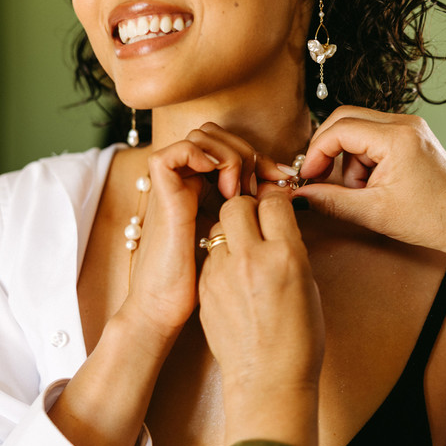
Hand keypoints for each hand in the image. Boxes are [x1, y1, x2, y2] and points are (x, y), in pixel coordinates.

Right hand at [125, 123, 291, 337]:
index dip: (262, 157)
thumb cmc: (206, 284)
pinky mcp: (162, 195)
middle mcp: (189, 182)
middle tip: (263, 182)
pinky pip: (175, 153)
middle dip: (247, 150)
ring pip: (201, 135)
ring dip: (229, 154)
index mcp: (207, 190)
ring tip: (240, 189)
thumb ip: (255, 215)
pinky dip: (202, 156)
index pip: (234, 148)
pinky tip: (225, 185)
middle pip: (218, 134)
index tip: (284, 178)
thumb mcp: (240, 240)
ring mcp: (174, 186)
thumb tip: (284, 190)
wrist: (167, 310)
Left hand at [198, 189, 323, 445]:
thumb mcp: (307, 284)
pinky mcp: (204, 287)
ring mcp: (222, 273)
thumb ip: (289, 249)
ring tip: (244, 252)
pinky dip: (220, 257)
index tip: (277, 210)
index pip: (273, 201)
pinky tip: (233, 276)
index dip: (276, 202)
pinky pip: (209, 255)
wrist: (267, 379)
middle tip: (255, 223)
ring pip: (217, 227)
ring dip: (230, 231)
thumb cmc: (298, 338)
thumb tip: (277, 227)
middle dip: (247, 207)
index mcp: (285, 255)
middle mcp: (250, 258)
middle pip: (237, 204)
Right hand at [294, 106, 445, 309]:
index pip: (339, 129)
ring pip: (357, 128)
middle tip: (320, 179)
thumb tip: (299, 194)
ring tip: (361, 192)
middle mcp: (403, 123)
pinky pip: (373, 136)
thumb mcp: (374, 213)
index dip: (316, 152)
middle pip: (345, 119)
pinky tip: (374, 185)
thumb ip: (331, 201)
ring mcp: (409, 126)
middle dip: (328, 150)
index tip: (308, 178)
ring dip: (348, 159)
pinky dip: (363, 159)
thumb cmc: (432, 219)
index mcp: (396, 138)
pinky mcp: (411, 135)